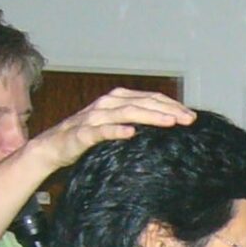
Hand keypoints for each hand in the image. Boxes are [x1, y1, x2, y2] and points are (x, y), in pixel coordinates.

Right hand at [30, 88, 195, 170]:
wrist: (53, 148)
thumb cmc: (89, 140)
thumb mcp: (117, 128)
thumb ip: (136, 124)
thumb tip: (166, 127)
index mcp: (117, 100)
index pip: (150, 99)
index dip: (172, 105)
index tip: (192, 117)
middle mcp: (107, 104)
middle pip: (143, 103)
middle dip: (168, 110)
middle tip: (189, 120)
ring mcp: (94, 117)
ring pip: (126, 112)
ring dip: (150, 117)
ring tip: (170, 122)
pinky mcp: (82, 134)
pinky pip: (101, 131)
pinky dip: (117, 130)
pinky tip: (132, 133)